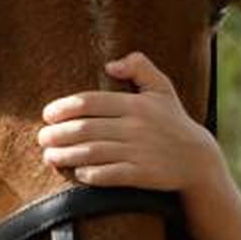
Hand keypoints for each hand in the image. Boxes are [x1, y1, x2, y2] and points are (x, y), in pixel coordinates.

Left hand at [36, 51, 218, 192]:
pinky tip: (77, 173)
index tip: (47, 115)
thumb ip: (139, 68)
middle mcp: (136, 127)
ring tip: (49, 156)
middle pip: (85, 129)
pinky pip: (110, 175)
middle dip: (57, 134)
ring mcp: (139, 152)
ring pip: (92, 152)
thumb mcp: (162, 89)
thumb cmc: (173, 121)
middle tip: (42, 138)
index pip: (90, 102)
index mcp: (135, 104)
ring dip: (66, 155)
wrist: (198, 160)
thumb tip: (111, 64)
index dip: (64, 108)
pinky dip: (90, 174)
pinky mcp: (143, 175)